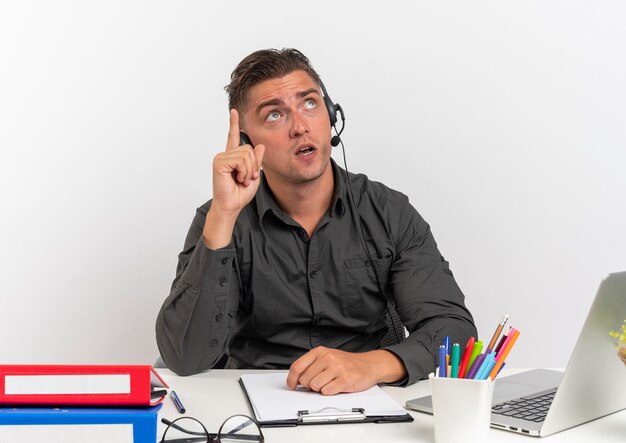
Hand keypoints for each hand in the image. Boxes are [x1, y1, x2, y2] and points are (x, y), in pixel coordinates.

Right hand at [211, 109, 264, 212]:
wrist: (231, 206)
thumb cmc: (240, 194)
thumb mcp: (254, 175)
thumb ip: (257, 161)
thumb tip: (260, 146)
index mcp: (232, 157)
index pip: (233, 137)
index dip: (234, 124)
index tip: (234, 111)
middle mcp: (225, 155)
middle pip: (249, 149)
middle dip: (253, 165)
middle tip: (246, 178)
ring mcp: (221, 158)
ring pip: (246, 154)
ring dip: (249, 170)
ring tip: (241, 180)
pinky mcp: (219, 162)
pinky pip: (240, 160)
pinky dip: (243, 171)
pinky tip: (237, 178)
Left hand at [286, 347, 406, 395]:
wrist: (368, 365)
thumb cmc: (346, 363)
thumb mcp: (327, 357)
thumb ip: (312, 365)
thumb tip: (296, 380)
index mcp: (320, 351)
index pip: (297, 366)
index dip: (291, 379)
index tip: (291, 386)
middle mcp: (327, 357)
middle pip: (305, 379)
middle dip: (310, 385)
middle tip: (321, 381)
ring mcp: (336, 368)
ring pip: (315, 387)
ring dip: (320, 389)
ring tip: (330, 383)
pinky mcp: (344, 379)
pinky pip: (326, 392)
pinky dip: (329, 392)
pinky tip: (336, 386)